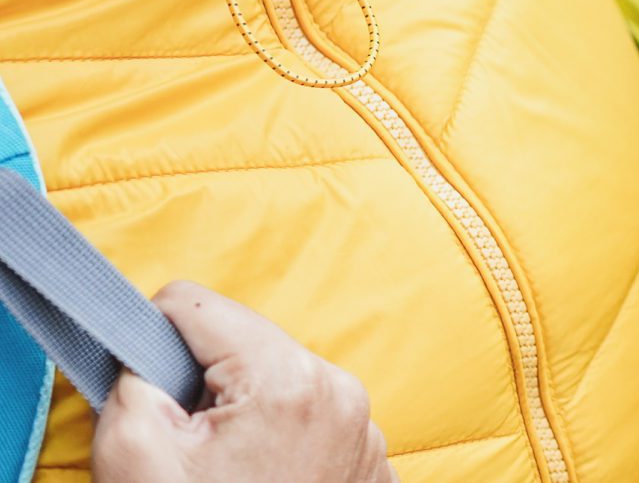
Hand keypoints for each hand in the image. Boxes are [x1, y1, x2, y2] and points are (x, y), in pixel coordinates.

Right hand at [90, 283, 393, 482]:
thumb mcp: (135, 455)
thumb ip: (133, 380)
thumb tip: (149, 353)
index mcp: (288, 379)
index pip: (200, 306)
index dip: (153, 339)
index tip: (145, 386)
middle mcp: (341, 393)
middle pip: (247, 348)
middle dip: (205, 387)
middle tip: (188, 449)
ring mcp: (366, 432)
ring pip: (281, 388)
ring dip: (244, 418)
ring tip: (224, 475)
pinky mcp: (371, 465)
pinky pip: (313, 427)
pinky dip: (279, 446)